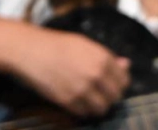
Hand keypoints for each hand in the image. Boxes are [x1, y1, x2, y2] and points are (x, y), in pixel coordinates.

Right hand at [10, 29, 129, 117]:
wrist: (31, 51)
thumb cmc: (58, 44)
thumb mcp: (85, 44)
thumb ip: (107, 57)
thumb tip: (126, 64)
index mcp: (102, 58)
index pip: (124, 80)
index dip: (120, 84)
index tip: (114, 84)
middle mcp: (95, 75)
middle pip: (115, 97)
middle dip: (111, 96)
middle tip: (103, 93)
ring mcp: (81, 90)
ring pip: (102, 108)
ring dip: (99, 105)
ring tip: (91, 99)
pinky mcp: (67, 101)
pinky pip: (84, 113)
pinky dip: (84, 110)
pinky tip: (79, 101)